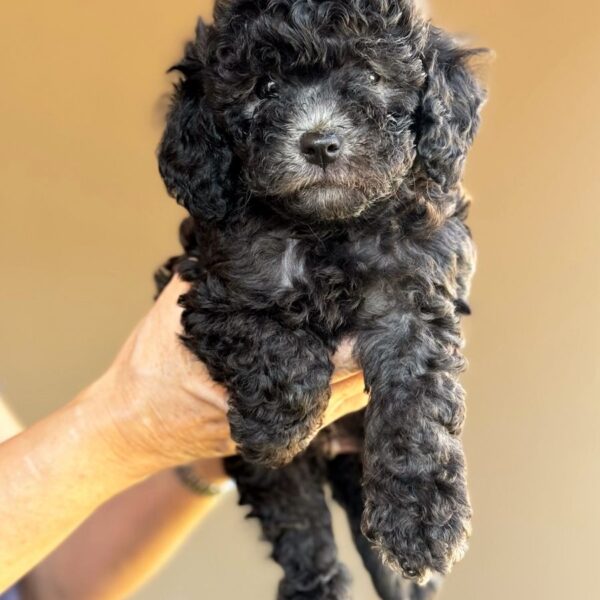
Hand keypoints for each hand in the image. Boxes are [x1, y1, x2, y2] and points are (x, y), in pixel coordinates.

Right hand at [89, 276, 366, 478]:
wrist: (130, 426)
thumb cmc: (150, 373)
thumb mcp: (179, 312)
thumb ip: (218, 276)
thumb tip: (247, 230)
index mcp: (269, 390)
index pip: (343, 366)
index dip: (367, 333)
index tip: (383, 299)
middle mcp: (290, 417)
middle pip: (359, 382)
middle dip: (375, 341)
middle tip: (388, 300)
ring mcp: (291, 427)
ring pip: (352, 395)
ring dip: (366, 359)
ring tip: (378, 316)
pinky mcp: (286, 426)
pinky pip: (334, 401)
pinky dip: (348, 374)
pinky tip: (352, 343)